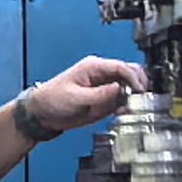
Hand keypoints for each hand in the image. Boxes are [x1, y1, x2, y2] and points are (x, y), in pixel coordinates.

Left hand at [28, 55, 148, 135]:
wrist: (40, 114)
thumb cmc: (51, 100)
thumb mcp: (77, 98)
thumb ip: (101, 95)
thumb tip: (122, 90)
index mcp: (93, 67)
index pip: (122, 67)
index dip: (134, 79)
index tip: (140, 91)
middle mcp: (101, 74)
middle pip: (130, 73)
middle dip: (138, 85)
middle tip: (141, 100)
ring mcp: (104, 87)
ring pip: (129, 86)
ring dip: (134, 96)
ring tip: (132, 108)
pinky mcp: (104, 100)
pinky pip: (122, 100)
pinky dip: (127, 105)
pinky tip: (124, 112)